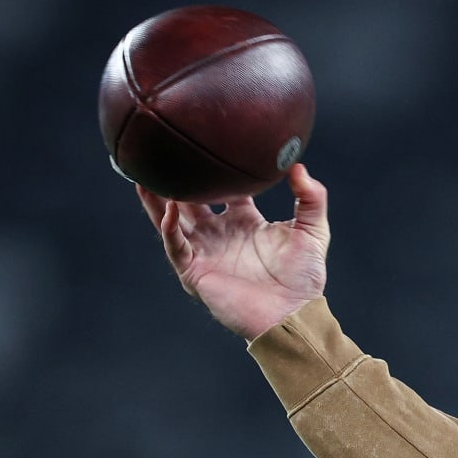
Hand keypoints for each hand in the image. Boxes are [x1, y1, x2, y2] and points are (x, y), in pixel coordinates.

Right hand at [137, 163, 330, 340]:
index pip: (222, 190)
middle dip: (174, 181)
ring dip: (157, 200)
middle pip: (188, 201)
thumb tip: (298, 166)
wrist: (295, 314)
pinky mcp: (196, 272)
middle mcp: (219, 234)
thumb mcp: (313, 231)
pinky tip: (170, 209)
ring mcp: (205, 252)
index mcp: (243, 222)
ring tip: (143, 174)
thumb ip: (311, 198)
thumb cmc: (304, 278)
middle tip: (162, 153)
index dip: (214, 170)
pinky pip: (177, 246)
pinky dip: (170, 228)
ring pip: (171, 221)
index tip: (207, 144)